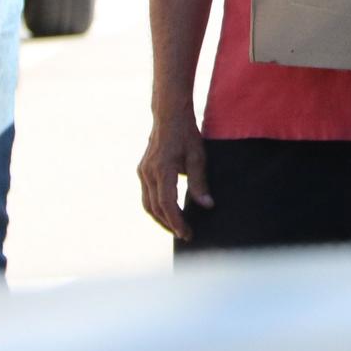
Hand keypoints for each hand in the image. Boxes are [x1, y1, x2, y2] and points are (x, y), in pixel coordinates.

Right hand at [137, 112, 210, 238]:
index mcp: (163, 169)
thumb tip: (207, 206)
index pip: (167, 203)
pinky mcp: (142, 170)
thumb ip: (200, 182)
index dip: (176, 221)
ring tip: (177, 228)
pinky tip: (168, 212)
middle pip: (155, 208)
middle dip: (170, 224)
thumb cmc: (186, 134)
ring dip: (161, 219)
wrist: (168, 115)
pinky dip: (156, 207)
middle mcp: (149, 172)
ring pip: (148, 204)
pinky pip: (146, 195)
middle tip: (186, 235)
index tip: (186, 234)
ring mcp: (143, 171)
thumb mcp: (198, 156)